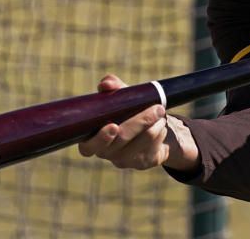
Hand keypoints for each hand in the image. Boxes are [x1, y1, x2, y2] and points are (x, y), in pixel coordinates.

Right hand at [77, 75, 200, 172]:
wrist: (151, 127)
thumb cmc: (129, 110)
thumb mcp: (121, 97)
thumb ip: (112, 87)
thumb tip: (105, 85)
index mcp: (91, 138)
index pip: (88, 147)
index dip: (100, 138)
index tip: (114, 126)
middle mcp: (105, 153)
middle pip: (122, 138)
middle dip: (141, 121)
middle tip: (158, 108)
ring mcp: (123, 160)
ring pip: (143, 139)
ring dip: (155, 122)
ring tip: (160, 112)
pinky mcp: (141, 163)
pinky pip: (154, 145)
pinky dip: (161, 130)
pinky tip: (160, 126)